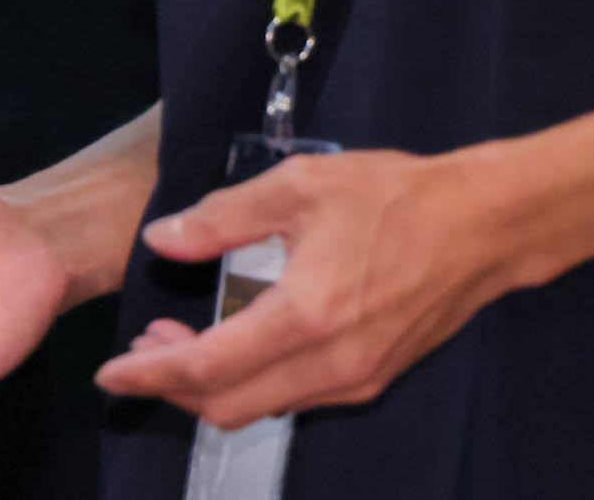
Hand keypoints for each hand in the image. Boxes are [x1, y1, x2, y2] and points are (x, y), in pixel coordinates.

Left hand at [95, 147, 505, 428]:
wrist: (483, 225)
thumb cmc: (392, 197)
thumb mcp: (298, 187)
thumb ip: (222, 217)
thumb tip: (161, 240)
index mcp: (305, 317)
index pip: (209, 369)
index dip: (152, 376)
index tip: (110, 373)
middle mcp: (330, 364)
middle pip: (230, 406)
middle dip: (175, 387)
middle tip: (145, 348)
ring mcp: (356, 378)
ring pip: (264, 406)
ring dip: (214, 386)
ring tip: (180, 342)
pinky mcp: (373, 377)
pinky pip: (296, 396)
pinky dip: (254, 381)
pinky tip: (239, 340)